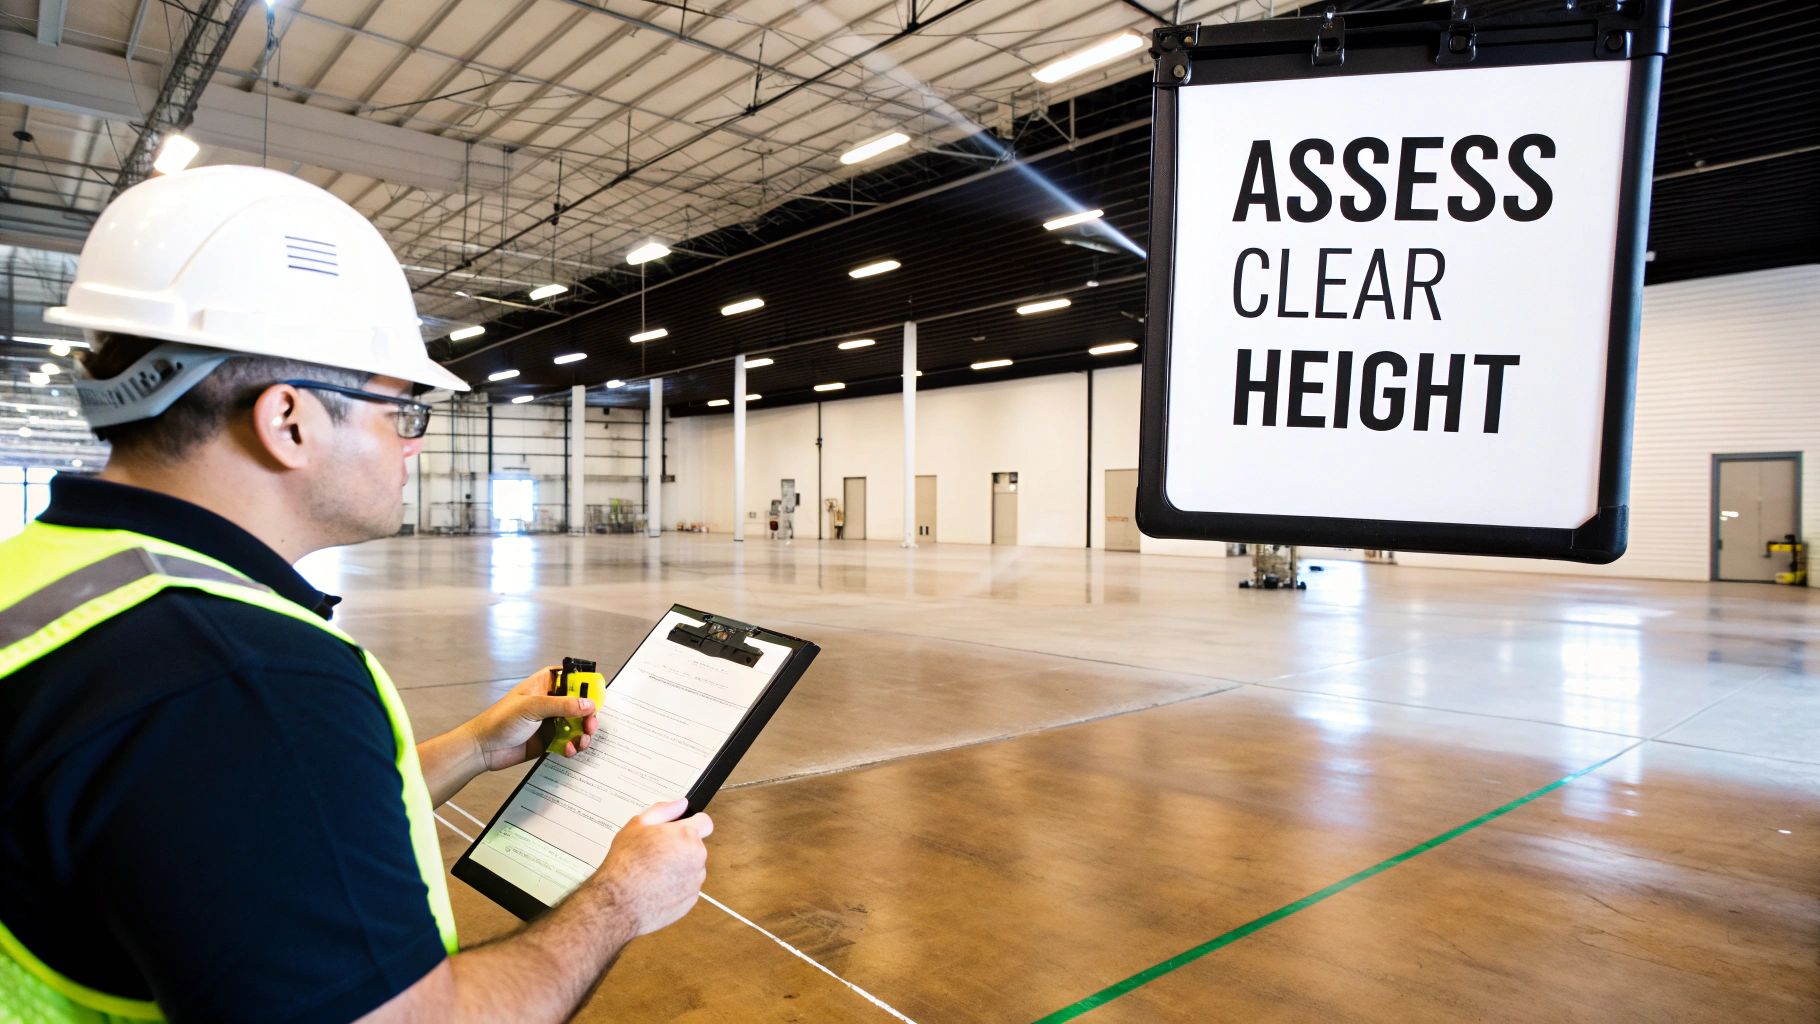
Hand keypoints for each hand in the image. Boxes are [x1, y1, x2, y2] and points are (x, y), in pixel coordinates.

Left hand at [461, 665, 598, 771]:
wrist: (483, 749)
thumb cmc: (498, 720)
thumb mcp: (532, 708)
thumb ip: (562, 705)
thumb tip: (587, 704)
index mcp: (544, 684)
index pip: (573, 678)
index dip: (587, 686)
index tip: (595, 699)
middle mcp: (550, 702)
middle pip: (580, 704)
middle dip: (588, 716)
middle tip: (589, 726)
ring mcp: (550, 721)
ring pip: (577, 725)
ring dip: (582, 734)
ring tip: (580, 741)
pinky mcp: (549, 740)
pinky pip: (569, 742)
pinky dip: (572, 746)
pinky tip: (567, 749)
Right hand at [599, 799, 712, 935]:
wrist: (618, 903)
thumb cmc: (625, 866)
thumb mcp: (637, 826)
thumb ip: (663, 810)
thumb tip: (680, 804)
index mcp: (686, 836)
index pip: (705, 822)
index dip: (692, 823)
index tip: (682, 829)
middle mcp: (696, 858)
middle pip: (695, 846)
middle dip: (680, 847)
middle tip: (657, 851)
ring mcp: (695, 881)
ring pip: (692, 867)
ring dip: (679, 867)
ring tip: (654, 871)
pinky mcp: (690, 899)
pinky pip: (687, 887)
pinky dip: (676, 886)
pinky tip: (656, 886)